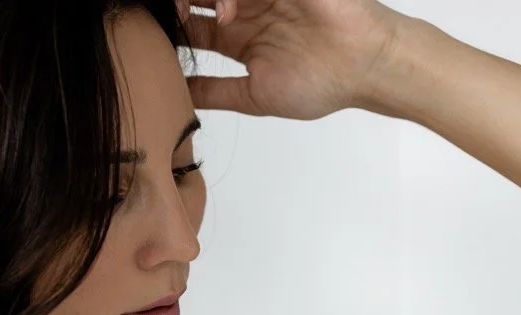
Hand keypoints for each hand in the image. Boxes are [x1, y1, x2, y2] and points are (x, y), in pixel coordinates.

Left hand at [176, 0, 408, 119]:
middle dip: (177, 5)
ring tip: (199, 12)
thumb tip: (177, 99)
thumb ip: (214, 93)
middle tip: (170, 16)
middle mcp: (247, 9)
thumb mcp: (255, 96)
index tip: (156, 37)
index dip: (172, 28)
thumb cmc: (321, 84)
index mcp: (240, 37)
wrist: (364, 65)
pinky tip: (230, 10)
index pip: (193, 25)